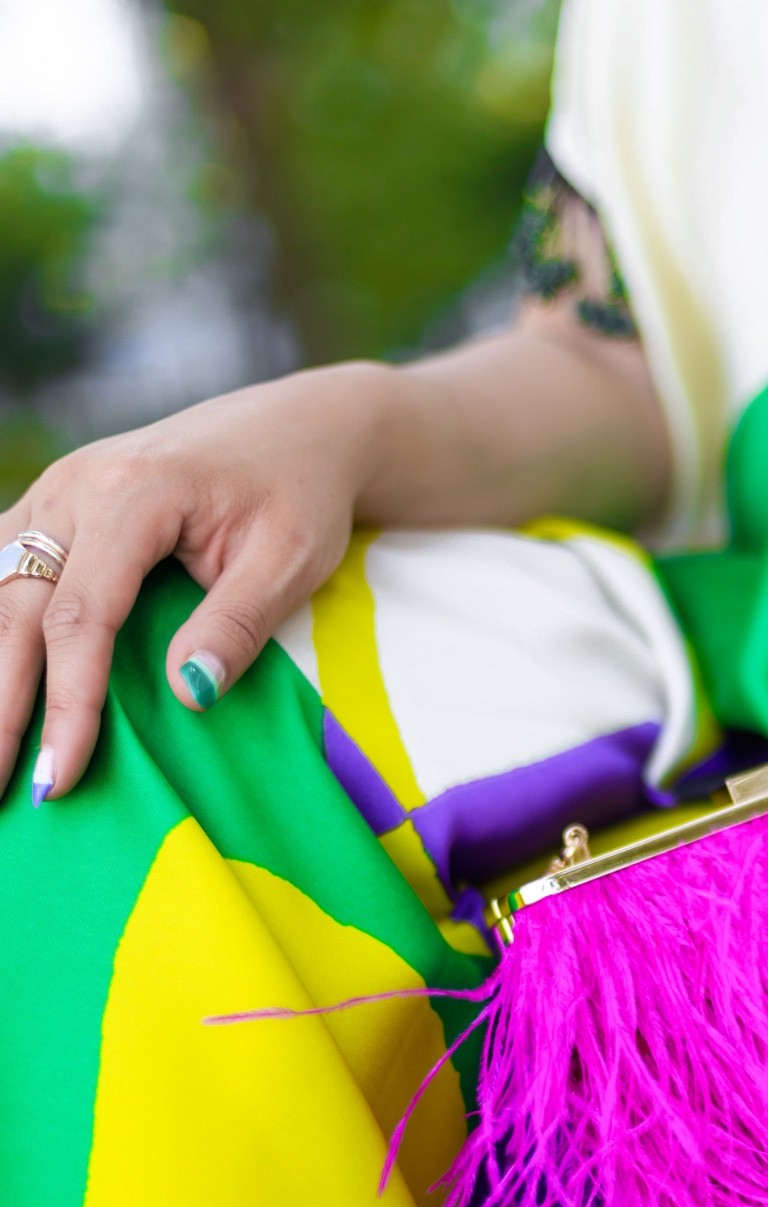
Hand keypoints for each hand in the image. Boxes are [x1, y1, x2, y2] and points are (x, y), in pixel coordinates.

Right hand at [0, 361, 386, 801]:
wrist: (297, 429)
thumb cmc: (300, 495)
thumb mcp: (290, 560)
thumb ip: (236, 624)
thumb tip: (186, 694)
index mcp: (133, 496)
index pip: (81, 618)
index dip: (67, 704)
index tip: (61, 777)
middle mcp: (76, 487)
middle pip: (15, 611)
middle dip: (2, 706)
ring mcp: (56, 492)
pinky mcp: (55, 507)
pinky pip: (3, 571)